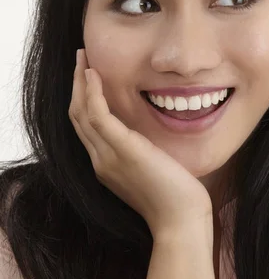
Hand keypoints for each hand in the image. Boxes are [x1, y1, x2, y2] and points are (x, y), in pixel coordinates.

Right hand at [68, 49, 212, 239]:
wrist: (181, 220)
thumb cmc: (175, 197)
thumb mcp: (153, 168)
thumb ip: (143, 151)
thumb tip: (149, 134)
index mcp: (106, 164)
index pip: (86, 126)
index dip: (82, 99)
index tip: (88, 75)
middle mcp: (100, 160)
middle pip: (77, 117)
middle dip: (76, 85)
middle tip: (80, 59)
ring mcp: (107, 156)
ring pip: (81, 113)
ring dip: (80, 82)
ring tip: (83, 58)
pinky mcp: (122, 150)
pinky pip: (97, 115)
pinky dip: (91, 92)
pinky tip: (93, 74)